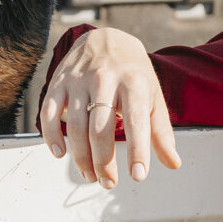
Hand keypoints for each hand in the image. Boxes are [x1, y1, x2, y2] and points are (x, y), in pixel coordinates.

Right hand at [39, 28, 182, 187]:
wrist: (107, 38)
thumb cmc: (134, 74)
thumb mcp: (153, 96)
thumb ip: (161, 132)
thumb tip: (173, 163)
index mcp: (134, 82)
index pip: (136, 121)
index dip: (137, 150)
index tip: (138, 176)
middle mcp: (105, 79)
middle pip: (101, 129)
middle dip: (104, 162)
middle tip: (109, 183)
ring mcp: (79, 80)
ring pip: (76, 125)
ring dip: (81, 157)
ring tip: (90, 175)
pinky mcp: (58, 82)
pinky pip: (49, 112)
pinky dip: (51, 135)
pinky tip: (60, 153)